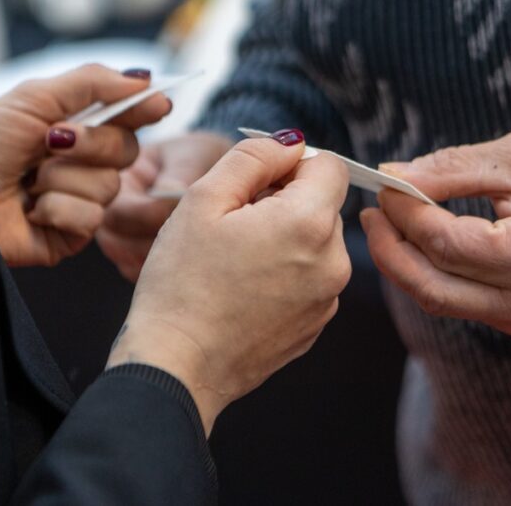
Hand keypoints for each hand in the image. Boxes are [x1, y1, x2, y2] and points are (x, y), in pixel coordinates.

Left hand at [0, 65, 170, 266]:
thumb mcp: (32, 98)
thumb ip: (91, 82)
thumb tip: (143, 79)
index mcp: (74, 127)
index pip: (126, 117)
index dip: (145, 109)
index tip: (159, 103)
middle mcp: (81, 164)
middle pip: (127, 151)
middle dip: (91, 144)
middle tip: (53, 141)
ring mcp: (77, 201)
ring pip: (109, 187)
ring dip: (62, 179)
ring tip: (28, 181)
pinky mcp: (69, 235)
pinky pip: (90, 218)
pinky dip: (56, 208)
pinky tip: (29, 210)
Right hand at [106, 130, 351, 432]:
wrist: (177, 366)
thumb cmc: (181, 282)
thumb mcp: (203, 199)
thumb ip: (254, 157)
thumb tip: (292, 143)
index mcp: (309, 222)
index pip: (330, 166)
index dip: (291, 165)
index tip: (255, 185)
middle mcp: (333, 261)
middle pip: (324, 204)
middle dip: (285, 202)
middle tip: (232, 225)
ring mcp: (328, 299)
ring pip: (316, 242)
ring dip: (285, 238)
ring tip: (235, 262)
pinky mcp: (316, 325)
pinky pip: (310, 279)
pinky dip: (285, 274)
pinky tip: (243, 289)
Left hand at [360, 130, 510, 346]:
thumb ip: (448, 170)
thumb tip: (391, 177)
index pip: (443, 244)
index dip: (402, 215)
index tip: (381, 187)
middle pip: (433, 288)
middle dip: (391, 251)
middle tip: (371, 215)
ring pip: (447, 303)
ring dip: (412, 266)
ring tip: (393, 224)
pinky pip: (471, 308)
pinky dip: (443, 278)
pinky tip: (430, 246)